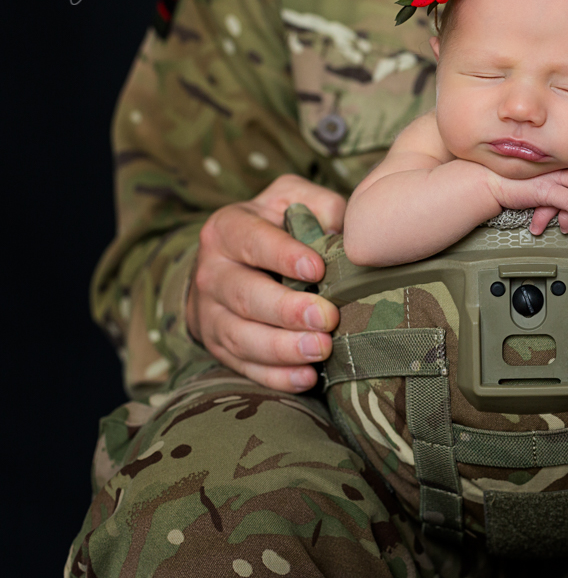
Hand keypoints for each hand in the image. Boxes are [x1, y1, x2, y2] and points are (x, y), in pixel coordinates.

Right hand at [186, 174, 345, 391]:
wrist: (232, 261)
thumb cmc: (276, 226)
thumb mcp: (292, 200)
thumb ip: (320, 206)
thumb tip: (347, 235)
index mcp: (227, 229)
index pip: (252, 241)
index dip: (283, 255)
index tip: (317, 268)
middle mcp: (212, 272)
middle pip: (246, 296)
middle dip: (287, 310)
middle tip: (326, 317)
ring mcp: (211, 314)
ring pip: (242, 337)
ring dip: (283, 348)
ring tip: (321, 349)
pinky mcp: (220, 347)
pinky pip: (245, 367)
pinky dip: (276, 376)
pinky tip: (306, 377)